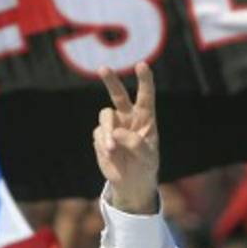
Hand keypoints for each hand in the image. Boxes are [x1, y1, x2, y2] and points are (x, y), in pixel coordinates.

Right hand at [94, 63, 159, 212]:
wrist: (131, 181)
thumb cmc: (145, 166)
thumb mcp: (147, 157)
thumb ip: (135, 144)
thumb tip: (115, 133)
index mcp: (146, 118)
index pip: (146, 96)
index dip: (144, 80)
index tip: (142, 66)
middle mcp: (128, 118)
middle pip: (118, 95)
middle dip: (111, 81)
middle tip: (103, 68)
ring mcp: (113, 126)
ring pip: (105, 116)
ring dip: (107, 131)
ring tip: (111, 149)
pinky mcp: (101, 135)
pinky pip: (99, 134)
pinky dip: (104, 145)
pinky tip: (111, 155)